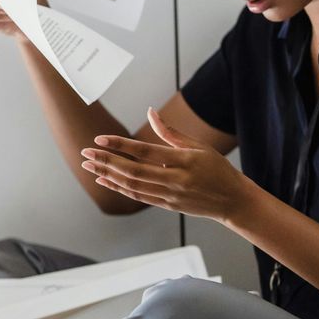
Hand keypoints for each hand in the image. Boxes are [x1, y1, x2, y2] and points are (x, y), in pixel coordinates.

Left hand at [80, 108, 248, 221]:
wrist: (233, 201)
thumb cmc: (217, 170)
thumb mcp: (198, 146)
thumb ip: (170, 132)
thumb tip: (150, 112)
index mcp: (184, 161)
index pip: (145, 151)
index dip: (120, 145)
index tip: (100, 138)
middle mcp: (175, 180)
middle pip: (133, 171)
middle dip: (106, 161)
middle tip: (86, 152)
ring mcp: (170, 196)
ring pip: (132, 186)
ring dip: (108, 175)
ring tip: (89, 165)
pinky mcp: (167, 205)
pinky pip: (138, 197)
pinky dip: (119, 188)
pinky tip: (105, 179)